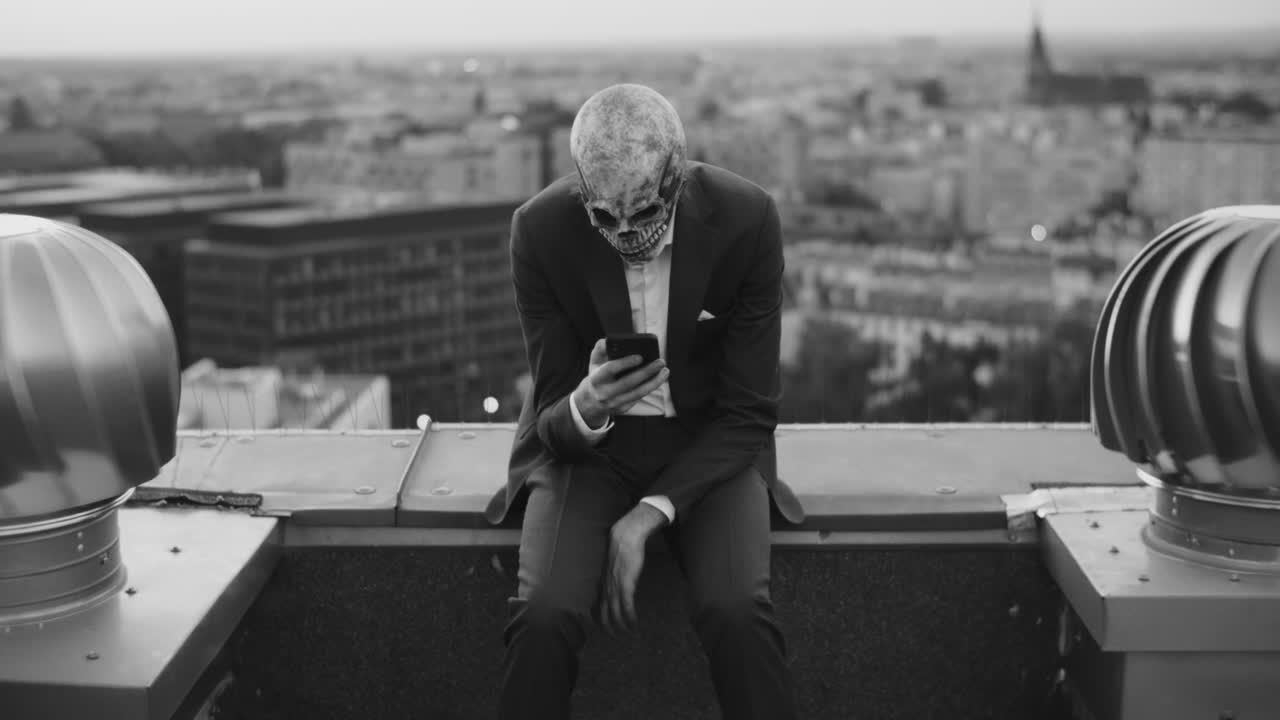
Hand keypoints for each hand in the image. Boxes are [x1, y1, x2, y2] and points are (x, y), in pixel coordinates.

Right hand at [574, 339, 667, 428]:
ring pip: (637, 393)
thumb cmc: (598, 374)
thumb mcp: (594, 361)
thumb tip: (608, 340)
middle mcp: (604, 393)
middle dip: (646, 372)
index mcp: (595, 378)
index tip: (640, 357)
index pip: (610, 369)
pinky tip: (659, 378)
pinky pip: (639, 397)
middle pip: (628, 382)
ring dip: (654, 382)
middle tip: (661, 361)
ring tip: (665, 371)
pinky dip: (650, 387)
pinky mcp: (622, 409)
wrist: (592, 399)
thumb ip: (600, 349)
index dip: (624, 363)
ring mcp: (613, 403)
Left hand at [599, 503, 667, 634]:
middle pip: (604, 614)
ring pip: (615, 613)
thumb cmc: (622, 549)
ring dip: (622, 625)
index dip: (601, 621)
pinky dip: (630, 617)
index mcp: (603, 584)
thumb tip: (621, 585)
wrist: (626, 537)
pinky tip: (634, 623)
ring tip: (629, 633)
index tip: (606, 630)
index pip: (598, 608)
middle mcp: (606, 587)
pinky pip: (627, 605)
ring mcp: (615, 586)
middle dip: (610, 629)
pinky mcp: (626, 584)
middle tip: (617, 638)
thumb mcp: (615, 567)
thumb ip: (615, 578)